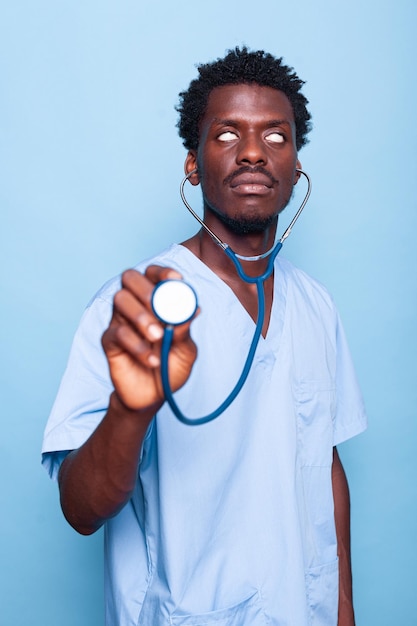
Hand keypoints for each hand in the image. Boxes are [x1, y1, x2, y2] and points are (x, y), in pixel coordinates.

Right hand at [102, 265, 197, 410]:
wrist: (154, 396)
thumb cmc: (171, 366)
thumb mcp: (186, 350)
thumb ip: (185, 330)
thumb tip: (193, 309)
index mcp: (155, 301)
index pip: (153, 274)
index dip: (163, 272)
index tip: (177, 280)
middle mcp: (135, 305)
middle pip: (130, 277)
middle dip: (146, 288)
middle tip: (161, 308)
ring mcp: (120, 321)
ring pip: (120, 300)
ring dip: (141, 316)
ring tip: (157, 336)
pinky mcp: (110, 341)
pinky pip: (117, 333)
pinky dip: (137, 346)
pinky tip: (153, 360)